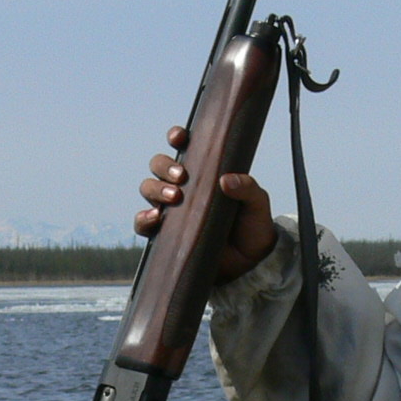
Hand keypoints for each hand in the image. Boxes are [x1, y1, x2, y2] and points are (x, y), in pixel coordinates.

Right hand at [132, 124, 278, 284]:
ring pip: (148, 188)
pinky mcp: (165, 234)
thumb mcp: (257, 203)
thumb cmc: (252, 226)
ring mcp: (171, 210)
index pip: (183, 148)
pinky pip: (143, 223)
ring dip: (156, 188)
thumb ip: (248, 188)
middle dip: (164, 166)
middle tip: (182, 177)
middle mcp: (183, 187)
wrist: (249, 264)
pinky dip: (143, 218)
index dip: (176, 137)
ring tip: (175, 197)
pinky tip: (156, 218)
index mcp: (203, 172)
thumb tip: (225, 180)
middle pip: (158, 166)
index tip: (179, 137)